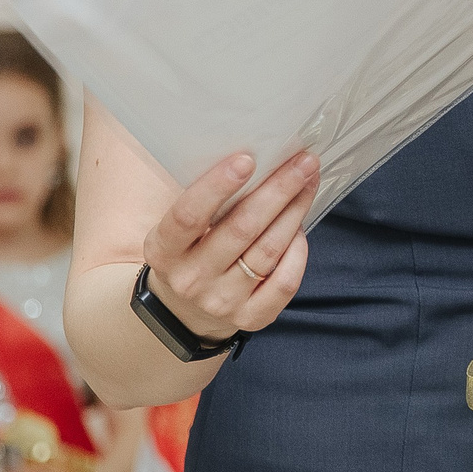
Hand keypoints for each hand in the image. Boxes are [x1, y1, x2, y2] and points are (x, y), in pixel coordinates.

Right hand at [141, 151, 319, 345]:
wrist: (183, 312)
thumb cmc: (189, 250)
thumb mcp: (178, 228)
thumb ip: (204, 199)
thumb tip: (253, 152)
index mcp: (163, 250)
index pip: (188, 215)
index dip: (216, 186)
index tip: (247, 159)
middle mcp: (190, 279)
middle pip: (241, 229)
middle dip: (278, 190)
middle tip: (303, 161)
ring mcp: (221, 302)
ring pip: (268, 251)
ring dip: (294, 211)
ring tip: (309, 182)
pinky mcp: (251, 319)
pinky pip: (285, 282)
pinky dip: (298, 252)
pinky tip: (301, 229)